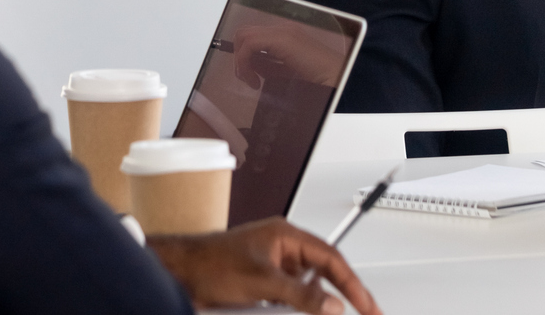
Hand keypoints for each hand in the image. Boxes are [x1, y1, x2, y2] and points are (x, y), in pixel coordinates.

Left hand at [147, 218, 379, 314]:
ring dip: (307, 305)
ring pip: (303, 289)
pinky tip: (278, 313)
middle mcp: (281, 248)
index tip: (367, 306)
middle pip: (321, 274)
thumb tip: (332, 305)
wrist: (177, 272)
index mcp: (286, 236)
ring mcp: (270, 266)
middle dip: (335, 296)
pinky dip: (289, 309)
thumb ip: (300, 295)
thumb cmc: (209, 264)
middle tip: (358, 313)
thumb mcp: (261, 283)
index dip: (353, 284)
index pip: (331, 259)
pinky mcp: (259, 284)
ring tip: (316, 313)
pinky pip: (285, 298)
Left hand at [230, 23, 349, 88]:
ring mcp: (282, 31)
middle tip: (249, 79)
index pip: (252, 36)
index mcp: (284, 34)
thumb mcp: (285, 72)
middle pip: (245, 33)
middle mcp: (282, 28)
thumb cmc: (317, 78)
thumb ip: (268, 67)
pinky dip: (245, 62)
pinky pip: (250, 44)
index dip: (244, 57)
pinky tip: (255, 81)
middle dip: (239, 58)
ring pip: (244, 36)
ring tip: (252, 81)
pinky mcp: (282, 38)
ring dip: (241, 61)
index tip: (251, 78)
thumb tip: (251, 68)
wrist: (336, 78)